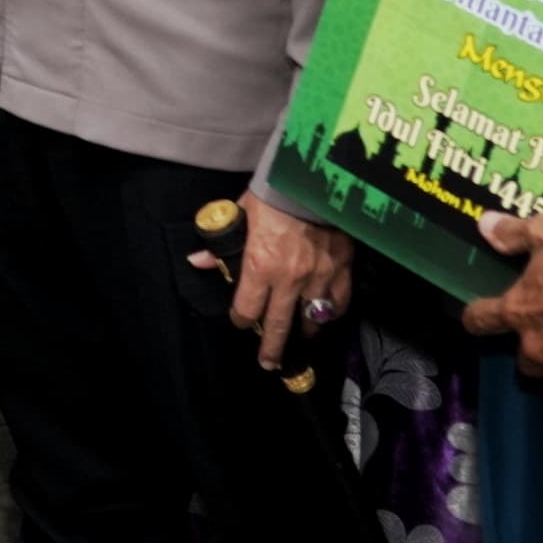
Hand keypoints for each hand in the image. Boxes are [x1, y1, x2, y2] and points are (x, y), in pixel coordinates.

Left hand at [212, 190, 355, 370]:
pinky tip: (327, 316)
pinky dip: (332, 312)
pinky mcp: (342, 271)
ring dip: (304, 330)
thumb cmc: (273, 194)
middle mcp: (289, 280)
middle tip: (269, 363)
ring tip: (300, 337)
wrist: (314, 179)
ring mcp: (319, 279)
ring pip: (312, 320)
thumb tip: (199, 261)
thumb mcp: (238, 214)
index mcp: (259, 267)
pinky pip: (339, 304)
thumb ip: (220, 243)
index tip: (241, 322)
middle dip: (272, 348)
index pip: (247, 309)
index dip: (241, 320)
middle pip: (279, 326)